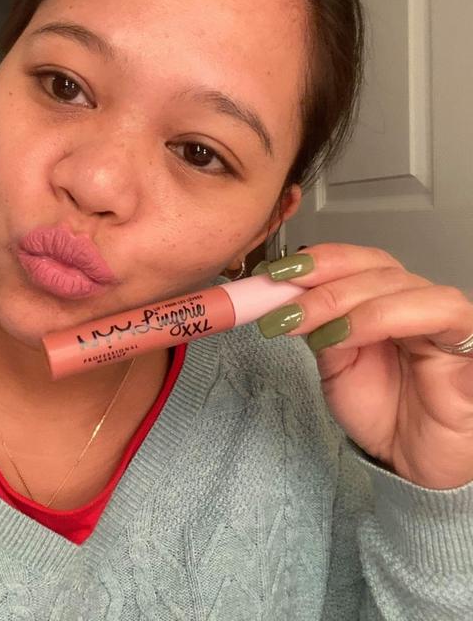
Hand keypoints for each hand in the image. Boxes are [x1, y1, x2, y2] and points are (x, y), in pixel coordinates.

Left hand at [256, 243, 472, 488]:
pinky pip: (442, 315)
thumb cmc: (384, 412)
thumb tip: (283, 297)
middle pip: (376, 269)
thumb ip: (317, 326)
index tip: (275, 274)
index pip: (358, 261)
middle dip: (323, 288)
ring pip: (403, 286)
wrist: (413, 463)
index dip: (318, 261)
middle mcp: (419, 302)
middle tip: (285, 312)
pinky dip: (386, 318)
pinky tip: (348, 338)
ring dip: (349, 304)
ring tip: (315, 333)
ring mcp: (448, 321)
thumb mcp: (334, 365)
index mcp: (387, 299)